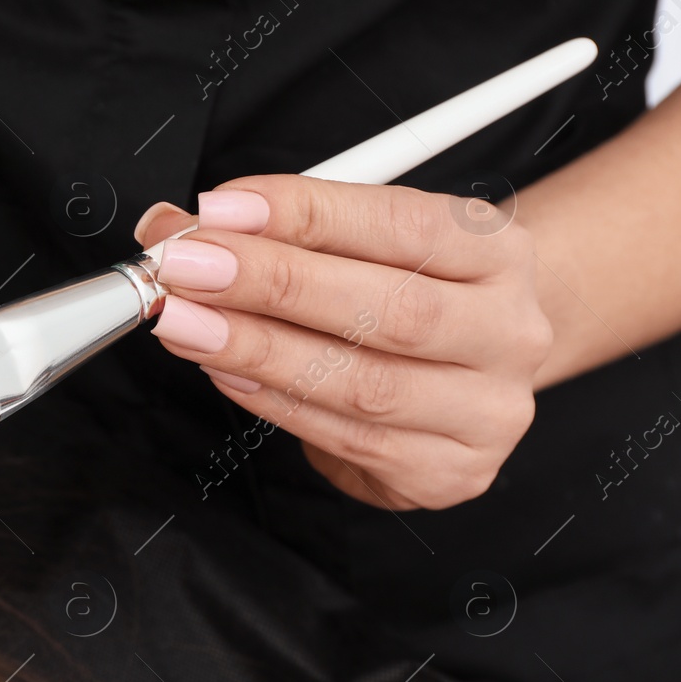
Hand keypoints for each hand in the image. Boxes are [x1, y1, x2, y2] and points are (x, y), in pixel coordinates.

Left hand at [134, 177, 552, 510]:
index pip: (401, 223)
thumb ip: (275, 230)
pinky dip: (274, 402)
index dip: (305, 213)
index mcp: (497, 251)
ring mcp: (488, 409)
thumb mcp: (356, 244)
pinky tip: (224, 372)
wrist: (466, 373)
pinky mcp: (450, 471)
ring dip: (257, 350)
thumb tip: (171, 227)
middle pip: (387, 310)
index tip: (219, 210)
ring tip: (186, 323)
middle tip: (185, 269)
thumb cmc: (402, 294)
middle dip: (270, 285)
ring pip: (363, 384)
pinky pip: (348, 439)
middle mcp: (509, 330)